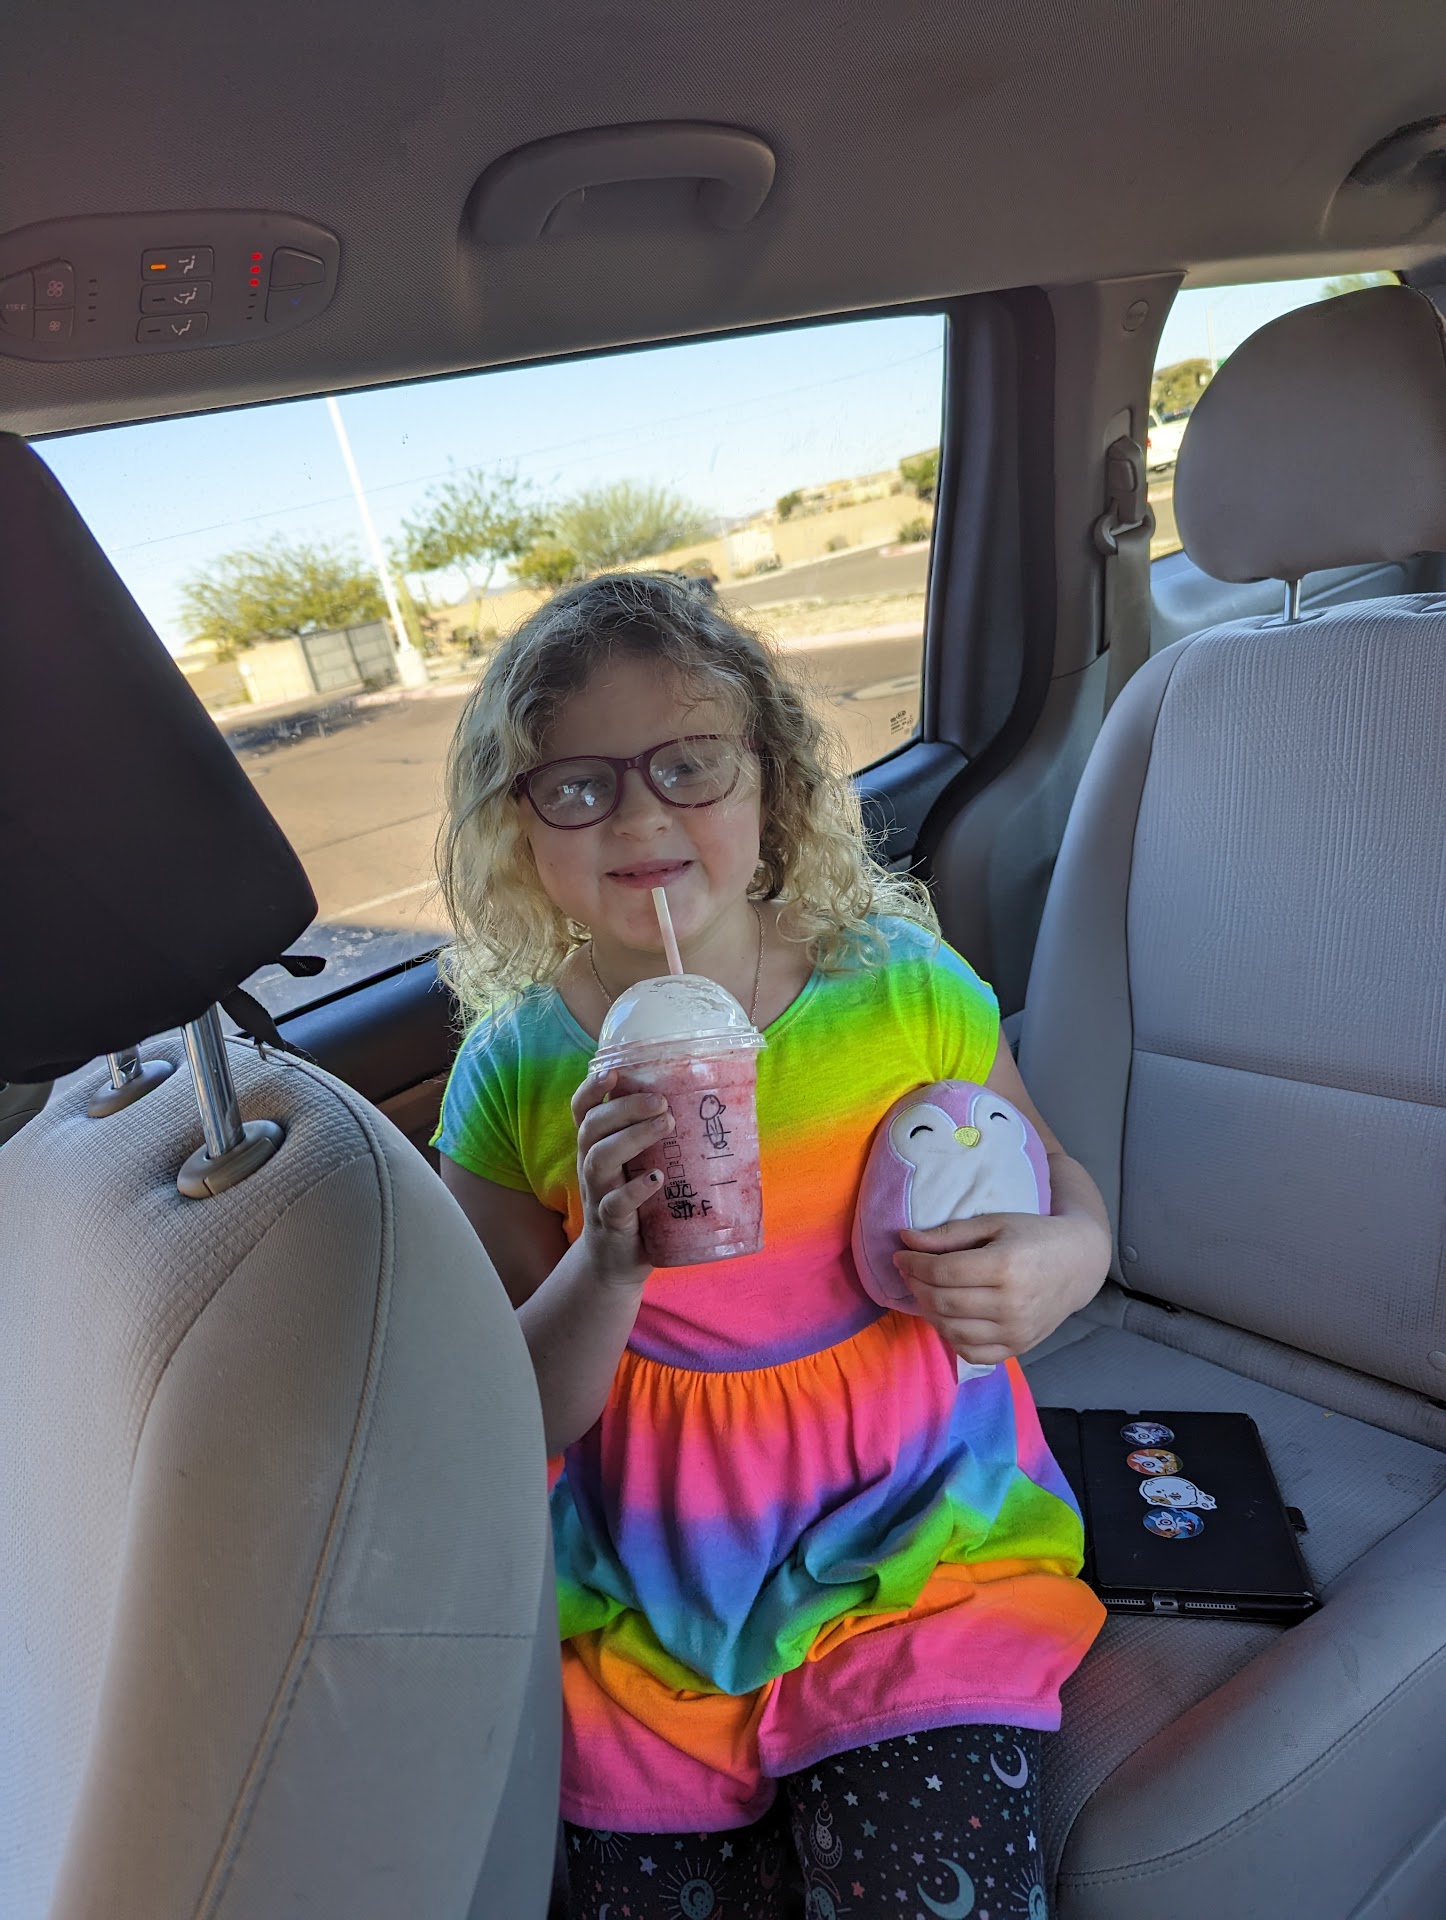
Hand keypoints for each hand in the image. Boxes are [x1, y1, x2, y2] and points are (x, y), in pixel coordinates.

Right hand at [571, 1069, 673, 1289]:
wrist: (616, 1260)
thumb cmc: (637, 1203)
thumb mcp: (640, 1165)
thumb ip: (658, 1139)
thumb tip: (710, 1103)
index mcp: (597, 1146)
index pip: (583, 1109)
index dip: (591, 1087)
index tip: (612, 1070)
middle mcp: (591, 1165)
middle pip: (592, 1126)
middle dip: (624, 1107)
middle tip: (661, 1102)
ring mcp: (598, 1194)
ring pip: (599, 1159)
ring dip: (632, 1137)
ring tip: (666, 1124)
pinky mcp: (610, 1223)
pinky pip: (615, 1203)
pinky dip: (635, 1190)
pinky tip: (657, 1180)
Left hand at [892, 1210, 1110, 1363]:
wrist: (1078, 1264)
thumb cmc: (1034, 1236)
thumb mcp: (995, 1223)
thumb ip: (950, 1233)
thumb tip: (906, 1239)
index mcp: (1005, 1266)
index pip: (942, 1271)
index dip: (913, 1264)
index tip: (901, 1255)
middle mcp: (1011, 1303)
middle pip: (943, 1301)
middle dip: (915, 1286)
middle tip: (908, 1272)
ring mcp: (1016, 1330)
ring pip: (952, 1329)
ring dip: (928, 1311)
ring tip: (925, 1292)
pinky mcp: (1019, 1347)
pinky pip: (972, 1352)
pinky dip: (951, 1337)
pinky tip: (947, 1316)